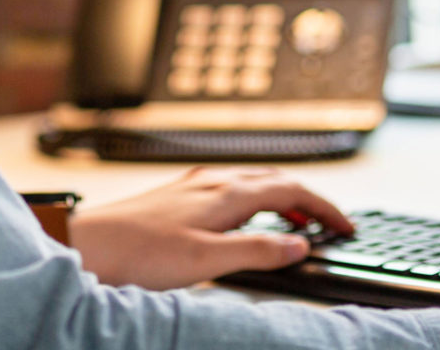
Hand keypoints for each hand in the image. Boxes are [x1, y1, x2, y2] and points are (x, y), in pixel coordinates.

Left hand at [67, 165, 352, 290]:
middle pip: (274, 180)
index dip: (323, 207)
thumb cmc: (141, 253)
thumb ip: (257, 251)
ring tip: (299, 223)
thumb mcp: (208, 261)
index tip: (346, 226)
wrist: (92, 244)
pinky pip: (231, 189)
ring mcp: (194, 186)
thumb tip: (300, 246)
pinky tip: (248, 219)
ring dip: (282, 198)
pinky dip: (255, 201)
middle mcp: (212, 182)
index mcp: (225, 193)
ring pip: (252, 182)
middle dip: (308, 199)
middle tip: (332, 224)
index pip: (290, 189)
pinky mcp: (180, 196)